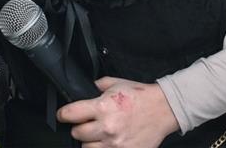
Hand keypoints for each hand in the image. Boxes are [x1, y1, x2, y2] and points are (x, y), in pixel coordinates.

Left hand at [57, 77, 178, 147]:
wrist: (162, 109)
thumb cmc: (139, 96)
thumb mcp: (114, 83)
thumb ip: (96, 86)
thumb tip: (84, 89)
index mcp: (102, 107)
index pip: (70, 114)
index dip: (63, 114)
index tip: (62, 115)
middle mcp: (107, 127)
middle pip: (77, 133)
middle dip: (78, 127)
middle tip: (85, 123)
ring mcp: (115, 143)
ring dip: (89, 141)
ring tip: (98, 133)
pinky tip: (107, 141)